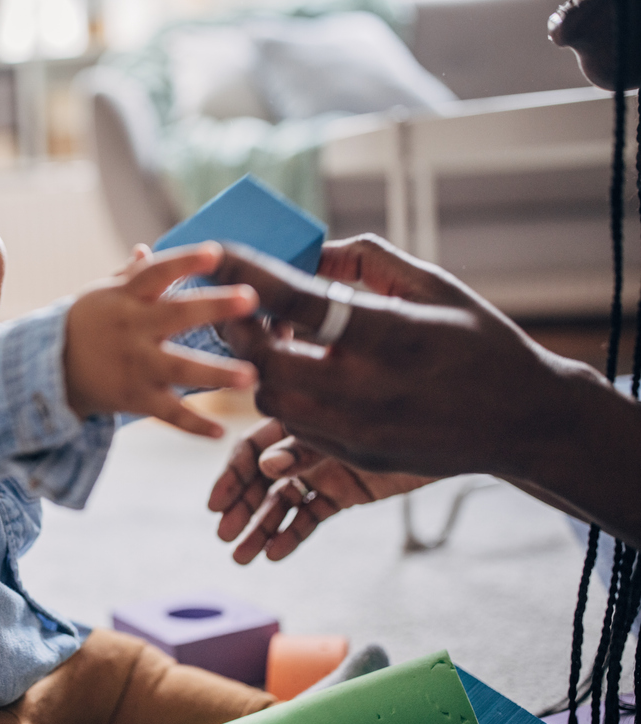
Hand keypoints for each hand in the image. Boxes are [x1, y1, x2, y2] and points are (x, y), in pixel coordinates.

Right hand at [65, 242, 257, 437]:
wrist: (50, 370)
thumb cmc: (85, 325)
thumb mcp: (101, 296)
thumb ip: (129, 275)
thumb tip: (145, 249)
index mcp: (127, 297)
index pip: (156, 273)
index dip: (184, 262)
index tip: (215, 253)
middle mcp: (133, 329)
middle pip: (176, 315)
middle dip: (213, 307)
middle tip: (249, 298)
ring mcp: (135, 366)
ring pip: (179, 369)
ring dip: (215, 373)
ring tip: (251, 376)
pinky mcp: (135, 398)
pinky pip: (168, 414)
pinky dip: (193, 426)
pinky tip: (221, 433)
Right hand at [208, 417, 434, 562]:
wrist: (455, 431)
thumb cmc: (399, 417)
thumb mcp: (346, 431)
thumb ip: (305, 448)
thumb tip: (267, 466)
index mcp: (298, 419)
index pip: (251, 448)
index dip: (231, 476)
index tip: (216, 504)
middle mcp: (305, 446)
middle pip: (261, 480)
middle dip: (242, 508)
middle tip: (224, 537)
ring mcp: (323, 471)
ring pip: (283, 503)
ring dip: (260, 528)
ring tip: (242, 557)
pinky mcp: (343, 494)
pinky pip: (311, 516)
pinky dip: (292, 535)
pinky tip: (274, 554)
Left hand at [212, 234, 591, 478]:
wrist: (524, 421)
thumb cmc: (480, 342)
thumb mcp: (434, 286)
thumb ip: (365, 261)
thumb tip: (305, 250)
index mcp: (390, 334)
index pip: (297, 300)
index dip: (248, 275)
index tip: (215, 252)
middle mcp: (368, 388)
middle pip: (265, 361)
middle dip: (237, 330)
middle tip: (231, 305)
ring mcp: (360, 430)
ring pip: (271, 398)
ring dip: (258, 366)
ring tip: (266, 337)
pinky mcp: (356, 456)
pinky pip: (295, 426)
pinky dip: (285, 395)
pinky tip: (296, 371)